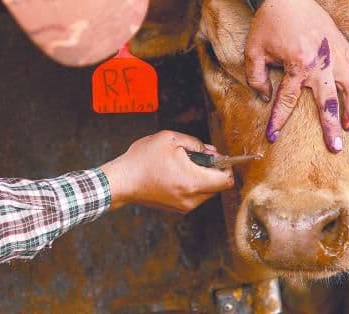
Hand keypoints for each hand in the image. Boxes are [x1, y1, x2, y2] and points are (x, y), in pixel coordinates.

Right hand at [101, 131, 233, 212]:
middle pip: (218, 186)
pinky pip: (195, 196)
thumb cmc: (142, 159)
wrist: (121, 181)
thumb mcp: (170, 139)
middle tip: (199, 156)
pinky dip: (193, 184)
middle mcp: (191, 198)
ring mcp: (184, 206)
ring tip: (184, 164)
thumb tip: (211, 152)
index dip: (227, 166)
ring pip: (207, 192)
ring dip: (203, 177)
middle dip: (213, 170)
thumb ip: (195, 143)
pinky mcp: (177, 209)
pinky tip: (177, 173)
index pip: (226, 180)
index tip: (219, 157)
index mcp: (192, 181)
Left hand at [245, 0, 348, 152]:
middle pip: (329, 102)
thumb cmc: (268, 22)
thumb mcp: (253, 51)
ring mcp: (334, 52)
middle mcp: (320, 62)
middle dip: (331, 127)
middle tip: (335, 147)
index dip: (278, 119)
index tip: (272, 136)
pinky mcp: (341, 43)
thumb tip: (265, 96)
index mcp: (297, 65)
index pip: (287, 100)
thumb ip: (257, 77)